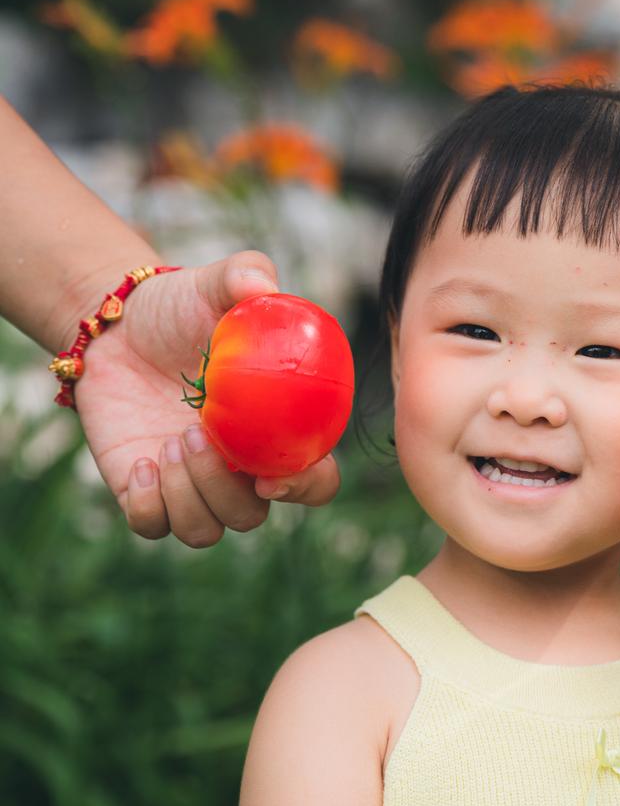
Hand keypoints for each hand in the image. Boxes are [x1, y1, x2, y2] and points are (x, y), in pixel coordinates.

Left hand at [72, 251, 342, 546]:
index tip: (273, 474)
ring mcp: (193, 487)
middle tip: (194, 435)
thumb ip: (245, 275)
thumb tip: (262, 284)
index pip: (315, 482)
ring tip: (166, 441)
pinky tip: (139, 461)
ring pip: (206, 529)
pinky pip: (153, 527)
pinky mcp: (145, 494)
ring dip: (188, 495)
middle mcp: (241, 471)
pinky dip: (148, 505)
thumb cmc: (181, 309)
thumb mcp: (213, 284)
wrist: (118, 327)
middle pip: (253, 516)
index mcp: (278, 436)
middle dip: (225, 489)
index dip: (306, 488)